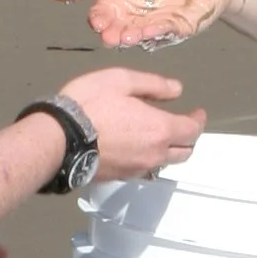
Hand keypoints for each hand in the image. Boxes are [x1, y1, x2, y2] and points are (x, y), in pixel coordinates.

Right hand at [50, 0, 237, 49]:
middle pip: (119, 28)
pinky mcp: (179, 28)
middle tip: (109, 35)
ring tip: (127, 37)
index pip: (102, 13)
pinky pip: (167, 30)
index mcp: (117, 2)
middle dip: (114, 32)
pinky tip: (150, 30)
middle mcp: (133, 18)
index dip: (99, 18)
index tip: (96, 20)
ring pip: (140, 34)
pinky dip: (158, 30)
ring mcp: (155, 25)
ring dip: (133, 36)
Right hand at [59, 67, 205, 179]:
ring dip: (169, 150)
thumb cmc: (89, 103)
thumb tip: (177, 90)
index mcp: (160, 129)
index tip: (197, 112)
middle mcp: (154, 154)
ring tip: (161, 136)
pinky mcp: (120, 177)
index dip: (198, 120)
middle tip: (184, 125)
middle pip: (184, 152)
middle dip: (189, 137)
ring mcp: (137, 169)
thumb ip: (154, 85)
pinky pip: (144, 169)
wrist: (58, 139)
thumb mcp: (121, 80)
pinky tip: (138, 147)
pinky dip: (149, 158)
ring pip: (165, 163)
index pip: (193, 130)